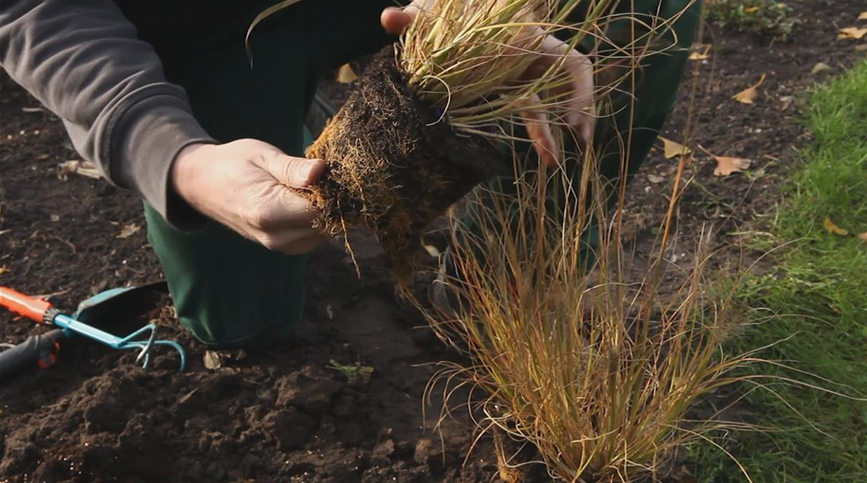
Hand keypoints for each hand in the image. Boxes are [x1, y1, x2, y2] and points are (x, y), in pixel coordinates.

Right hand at [171, 140, 327, 254]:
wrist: (203, 184)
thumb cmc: (233, 163)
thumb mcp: (263, 156)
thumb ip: (294, 168)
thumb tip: (322, 170)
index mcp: (269, 212)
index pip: (322, 208)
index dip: (335, 189)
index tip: (334, 171)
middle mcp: (275, 236)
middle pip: (327, 223)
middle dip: (334, 200)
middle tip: (327, 174)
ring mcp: (280, 246)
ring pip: (325, 232)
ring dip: (327, 210)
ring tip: (312, 185)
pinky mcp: (284, 247)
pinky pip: (315, 236)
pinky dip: (319, 218)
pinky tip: (307, 198)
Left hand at [382, 1, 594, 166]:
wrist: (444, 9)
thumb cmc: (443, 6)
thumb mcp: (430, 12)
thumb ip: (414, 16)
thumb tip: (388, 19)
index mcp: (524, 36)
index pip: (569, 61)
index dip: (578, 91)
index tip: (570, 120)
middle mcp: (529, 54)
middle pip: (568, 84)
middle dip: (577, 113)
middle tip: (577, 142)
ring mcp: (520, 72)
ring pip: (548, 102)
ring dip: (553, 132)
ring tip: (553, 163)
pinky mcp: (507, 88)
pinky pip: (527, 111)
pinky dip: (536, 133)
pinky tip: (541, 157)